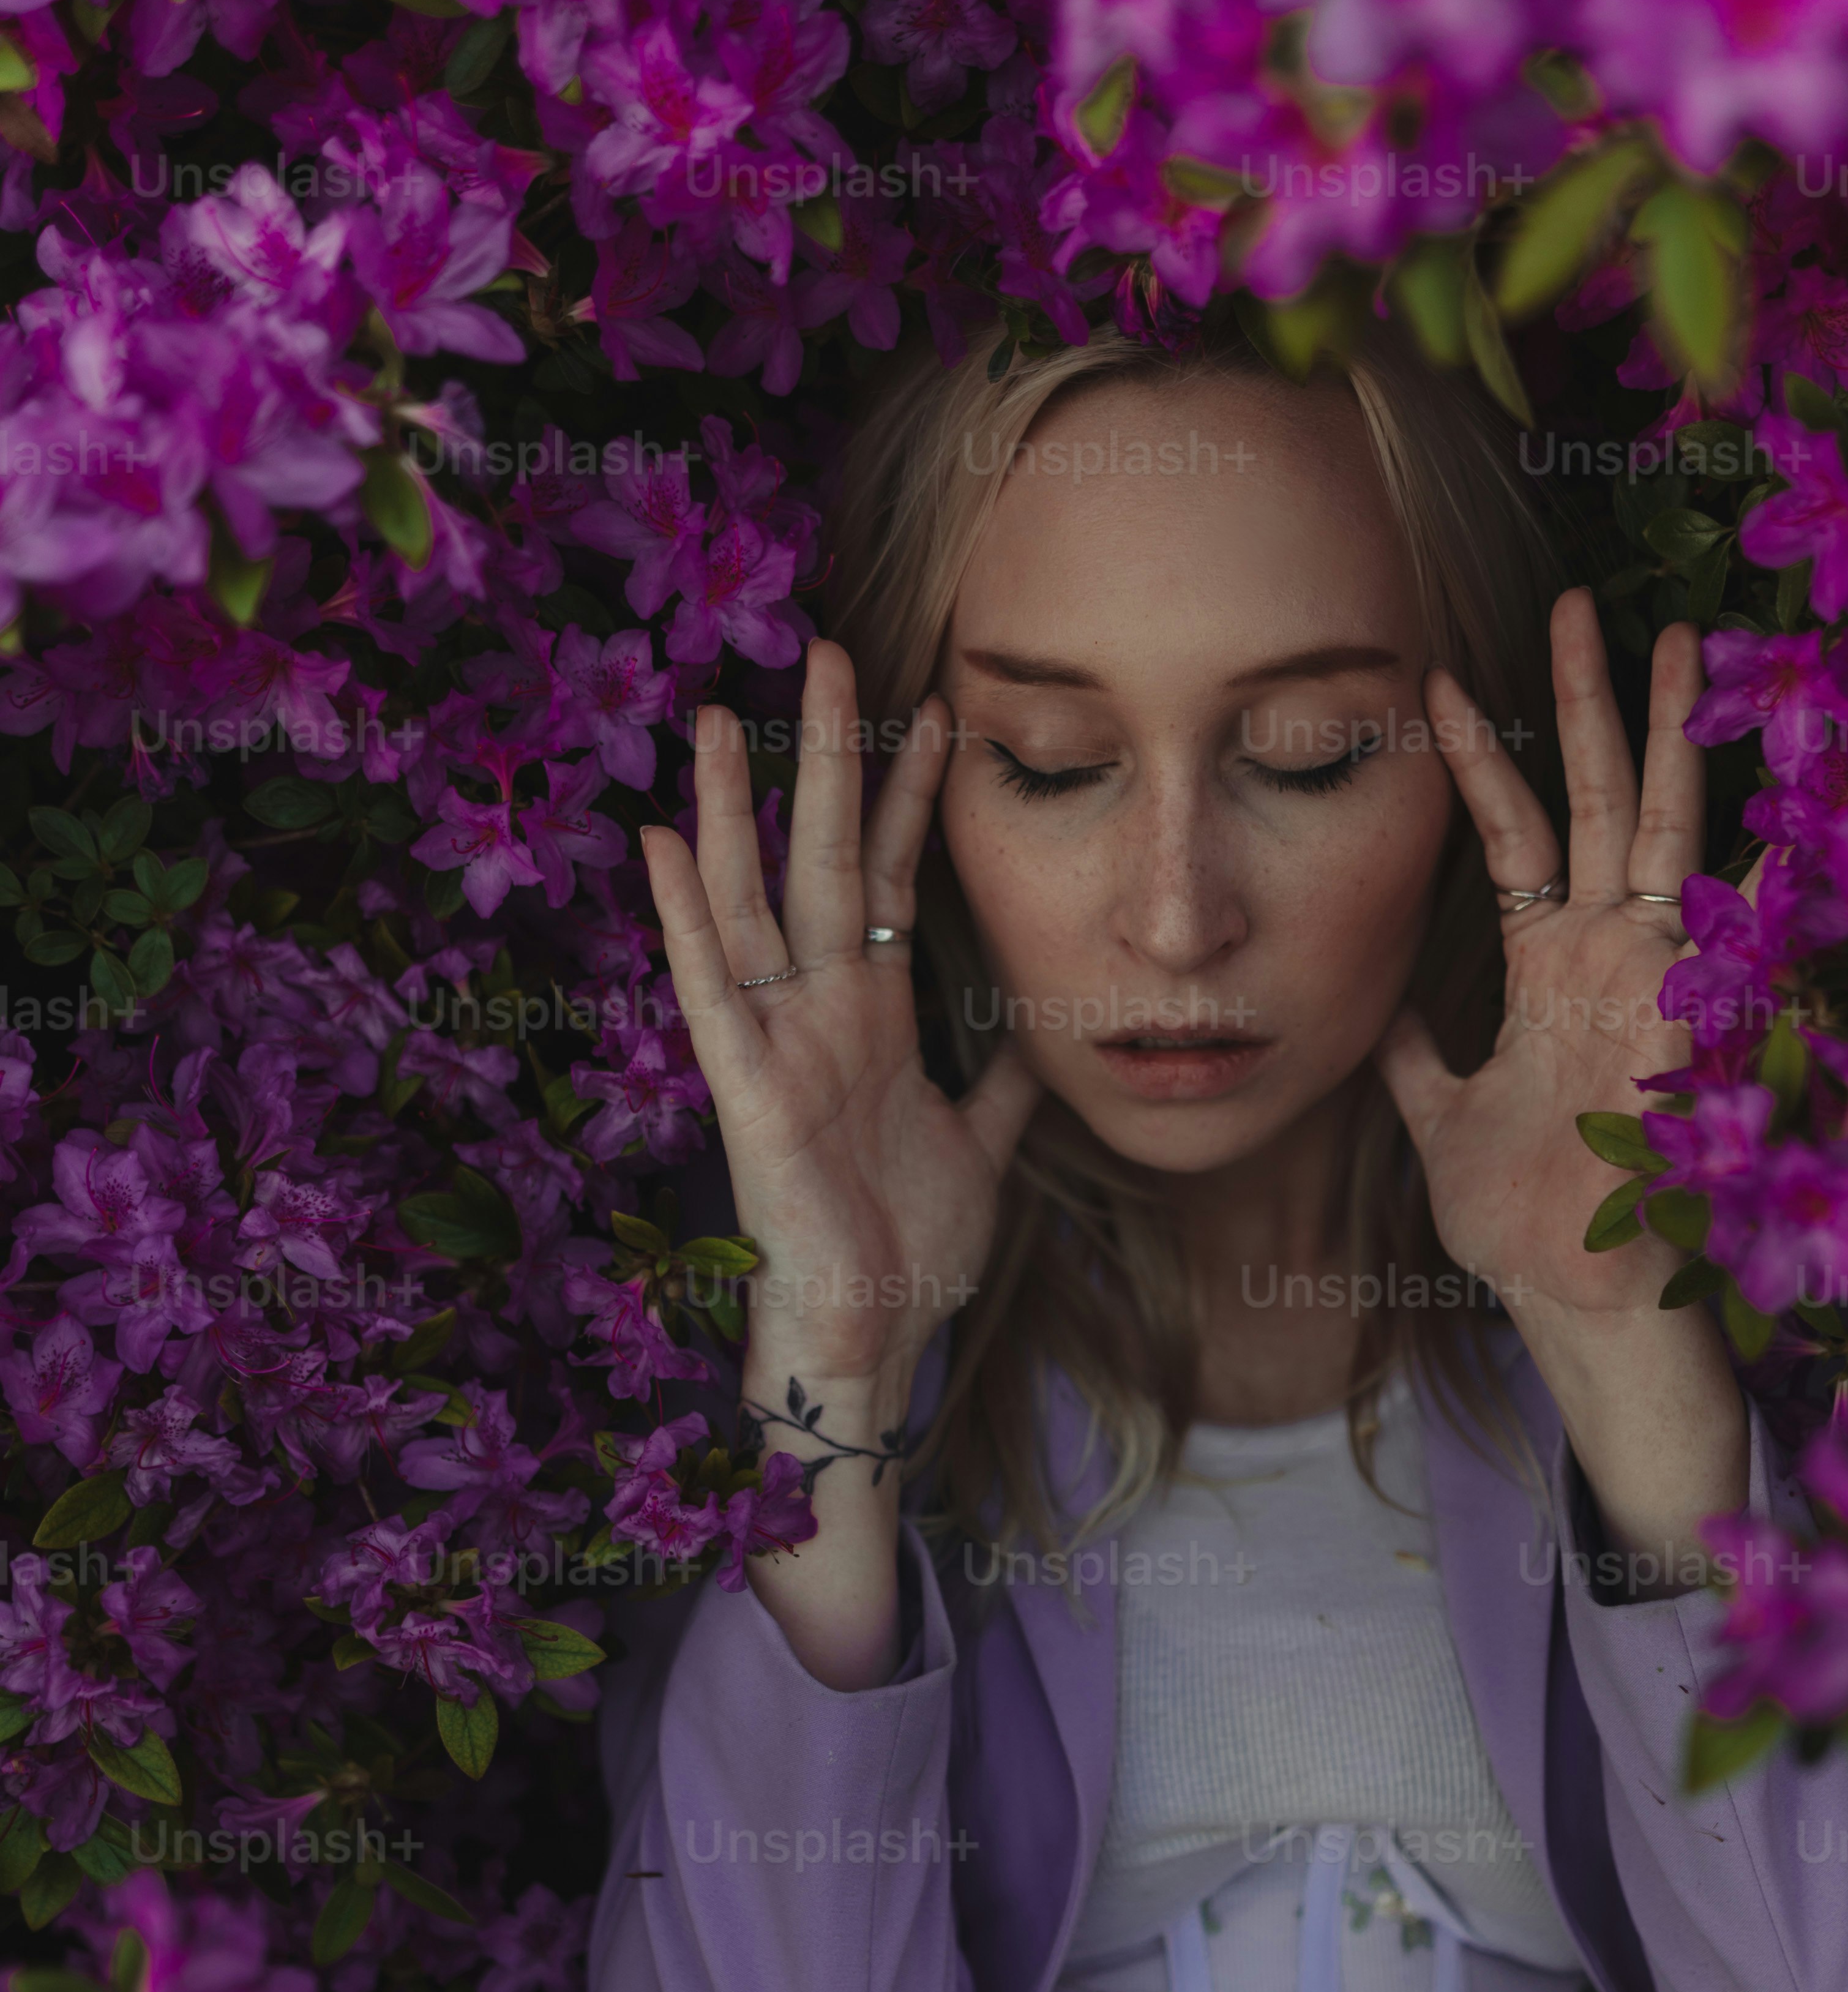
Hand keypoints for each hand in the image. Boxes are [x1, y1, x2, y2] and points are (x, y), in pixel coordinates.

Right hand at [643, 645, 1040, 1399]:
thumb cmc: (909, 1249)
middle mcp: (818, 1013)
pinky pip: (710, 990)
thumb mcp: (983, 1146)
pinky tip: (657, 844)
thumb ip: (1003, 1083)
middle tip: (827, 652)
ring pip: (750, 903)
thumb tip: (1045, 1031)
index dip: (909, 797)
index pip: (890, 879)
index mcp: (872, 1017)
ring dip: (731, 810)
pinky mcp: (747, 1092)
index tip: (933, 708)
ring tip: (715, 716)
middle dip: (825, 760)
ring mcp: (776, 1045)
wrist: (871, 1339)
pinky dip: (683, 918)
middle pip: (821, 859)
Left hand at [1378, 591, 1710, 1329]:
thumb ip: (1418, 1055)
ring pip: (1665, 824)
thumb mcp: (1441, 1119)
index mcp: (1551, 969)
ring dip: (1670, 734)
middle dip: (1594, 700)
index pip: (1517, 834)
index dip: (1484, 758)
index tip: (1443, 679)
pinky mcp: (1686, 1013)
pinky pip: (1732, 915)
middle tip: (1583, 600)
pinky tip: (1781, 773)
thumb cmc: (1523, 1220)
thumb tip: (1384, 1008)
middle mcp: (1610, 954)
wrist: (1573, 1297)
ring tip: (1678, 637)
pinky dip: (1758, 849)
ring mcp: (1654, 974)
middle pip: (1604, 797)